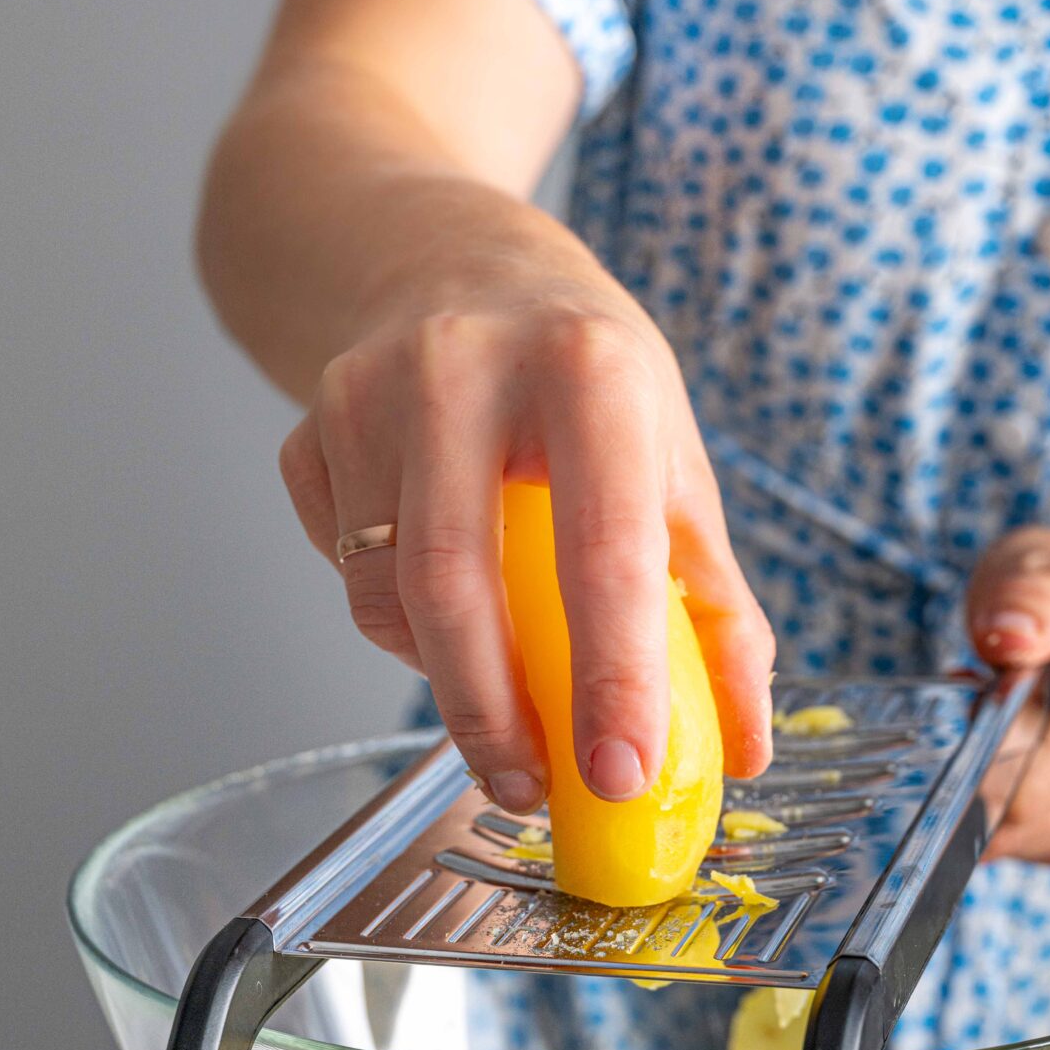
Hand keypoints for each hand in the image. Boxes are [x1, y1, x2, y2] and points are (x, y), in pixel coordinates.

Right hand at [279, 283, 774, 814]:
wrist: (443, 259)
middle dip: (493, 716)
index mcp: (586, 368)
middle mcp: (463, 366)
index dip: (613, 676)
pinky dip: (396, 626)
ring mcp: (364, 395)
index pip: (601, 548)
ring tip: (499, 712)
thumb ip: (716, 604)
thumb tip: (744, 748)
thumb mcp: (671, 459)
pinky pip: (345, 574)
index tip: (620, 773)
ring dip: (443, 681)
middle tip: (531, 790)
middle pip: (457, 584)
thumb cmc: (581, 373)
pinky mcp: (304, 431)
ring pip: (385, 594)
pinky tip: (442, 609)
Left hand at [965, 516, 1049, 864]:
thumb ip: (1022, 597)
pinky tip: (1011, 754)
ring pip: (1019, 838)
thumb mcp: (1040, 566)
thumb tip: (1010, 639)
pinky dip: (999, 805)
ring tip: (1002, 718)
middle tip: (984, 697)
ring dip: (986, 786)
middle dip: (979, 765)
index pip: (1044, 765)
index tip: (975, 694)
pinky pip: (1024, 846)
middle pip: (1025, 814)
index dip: (985, 746)